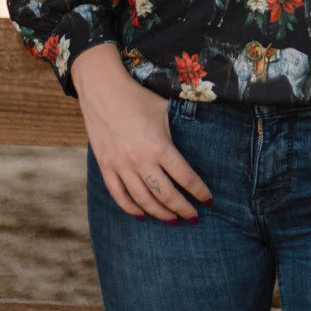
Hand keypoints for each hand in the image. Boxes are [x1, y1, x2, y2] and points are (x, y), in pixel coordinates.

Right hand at [73, 42, 211, 222]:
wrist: (103, 90)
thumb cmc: (138, 98)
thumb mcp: (165, 111)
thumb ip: (180, 128)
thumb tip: (199, 138)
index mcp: (160, 146)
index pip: (185, 178)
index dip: (199, 192)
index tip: (208, 201)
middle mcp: (141, 161)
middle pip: (166, 195)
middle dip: (183, 209)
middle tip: (193, 218)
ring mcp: (121, 166)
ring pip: (143, 201)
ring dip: (160, 213)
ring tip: (172, 220)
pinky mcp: (106, 167)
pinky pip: (119, 196)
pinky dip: (131, 209)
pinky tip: (141, 216)